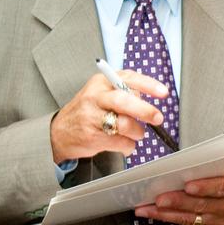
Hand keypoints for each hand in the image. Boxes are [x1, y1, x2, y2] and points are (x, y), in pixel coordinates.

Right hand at [49, 70, 168, 163]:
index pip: (128, 78)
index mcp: (102, 81)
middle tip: (158, 118)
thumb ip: (124, 90)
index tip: (164, 93)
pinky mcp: (92, 136)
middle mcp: (95, 97)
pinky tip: (124, 143)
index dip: (148, 85)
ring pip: (125, 124)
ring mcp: (92, 117)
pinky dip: (129, 145)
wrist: (59, 132)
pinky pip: (121, 142)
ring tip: (136, 132)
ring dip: (137, 132)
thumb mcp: (102, 92)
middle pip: (124, 101)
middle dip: (145, 111)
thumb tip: (150, 96)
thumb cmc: (89, 110)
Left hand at [133, 162, 223, 224]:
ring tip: (146, 209)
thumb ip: (220, 163)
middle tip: (158, 198)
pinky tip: (155, 214)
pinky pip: (189, 223)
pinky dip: (170, 219)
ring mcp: (221, 219)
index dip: (205, 187)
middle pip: (201, 204)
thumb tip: (192, 159)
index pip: (221, 187)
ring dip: (166, 214)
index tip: (188, 185)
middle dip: (177, 201)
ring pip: (191, 217)